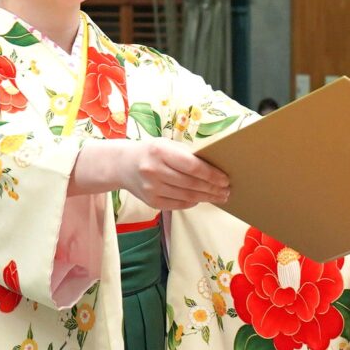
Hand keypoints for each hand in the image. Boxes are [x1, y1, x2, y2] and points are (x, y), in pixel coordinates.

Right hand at [79, 140, 230, 210]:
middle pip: (191, 184)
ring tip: (219, 196)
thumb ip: (188, 154)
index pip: (192, 166)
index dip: (211, 174)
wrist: (123, 165)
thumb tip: (215, 167)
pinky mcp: (151, 201)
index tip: (225, 179)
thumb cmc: (152, 152)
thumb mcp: (167, 145)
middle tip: (226, 191)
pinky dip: (192, 202)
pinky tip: (201, 199)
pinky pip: (178, 204)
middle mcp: (154, 170)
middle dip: (213, 188)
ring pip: (187, 196)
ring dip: (207, 197)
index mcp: (160, 152)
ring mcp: (151, 188)